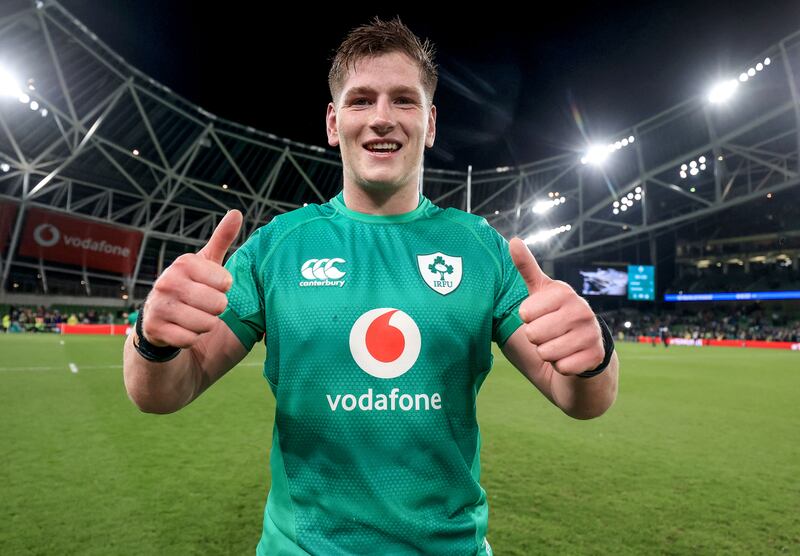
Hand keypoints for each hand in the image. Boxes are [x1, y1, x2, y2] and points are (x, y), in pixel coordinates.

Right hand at [142, 210, 242, 347]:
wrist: (159, 320)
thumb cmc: (192, 289)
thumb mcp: (206, 263)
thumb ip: (222, 239)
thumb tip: (237, 212)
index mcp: (184, 263)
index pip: (225, 283)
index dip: (223, 290)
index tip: (211, 287)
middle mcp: (167, 281)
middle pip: (218, 305)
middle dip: (215, 310)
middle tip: (202, 306)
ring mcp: (159, 305)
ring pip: (206, 324)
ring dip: (204, 325)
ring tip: (192, 317)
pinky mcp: (155, 329)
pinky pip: (190, 339)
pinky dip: (191, 339)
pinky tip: (181, 330)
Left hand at [508, 237, 603, 374]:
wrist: (583, 347)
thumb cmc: (554, 315)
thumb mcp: (540, 292)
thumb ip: (527, 268)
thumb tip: (513, 240)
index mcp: (564, 292)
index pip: (524, 313)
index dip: (527, 319)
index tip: (540, 315)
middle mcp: (581, 309)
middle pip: (533, 334)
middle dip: (536, 338)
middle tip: (549, 332)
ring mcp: (590, 333)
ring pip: (546, 352)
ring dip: (547, 353)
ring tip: (558, 344)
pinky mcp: (595, 356)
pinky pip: (561, 367)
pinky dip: (561, 367)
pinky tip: (570, 357)